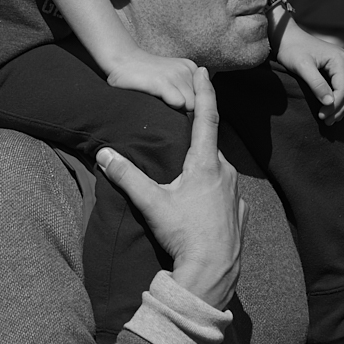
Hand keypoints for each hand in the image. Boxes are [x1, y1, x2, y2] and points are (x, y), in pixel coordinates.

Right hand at [96, 66, 245, 310]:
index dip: (204, 92)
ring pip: (218, 171)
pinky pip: (225, 193)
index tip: (202, 71)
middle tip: (183, 131)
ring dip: (203, 168)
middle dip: (197, 138)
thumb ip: (127, 176)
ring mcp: (236, 194)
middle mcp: (226, 173)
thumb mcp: (152, 203)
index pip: (206, 118)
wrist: (212, 273)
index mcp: (205, 164)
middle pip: (209, 147)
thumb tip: (104, 153)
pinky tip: (201, 203)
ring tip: (186, 174)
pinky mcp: (240, 213)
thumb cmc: (184, 234)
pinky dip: (213, 191)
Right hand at [106, 48, 198, 110]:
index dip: (191, 105)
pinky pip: (179, 103)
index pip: (205, 98)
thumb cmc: (144, 76)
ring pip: (190, 106)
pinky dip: (169, 108)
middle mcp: (188, 70)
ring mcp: (176, 75)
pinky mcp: (163, 81)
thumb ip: (187, 90)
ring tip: (159, 102)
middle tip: (165, 104)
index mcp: (192, 69)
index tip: (174, 102)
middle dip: (185, 109)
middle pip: (199, 103)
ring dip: (176, 110)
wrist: (122, 60)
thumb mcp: (172, 78)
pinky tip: (156, 102)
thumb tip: (197, 112)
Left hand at [274, 17, 343, 121]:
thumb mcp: (302, 67)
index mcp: (339, 59)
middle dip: (340, 109)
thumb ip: (316, 84)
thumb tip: (330, 103)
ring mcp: (343, 63)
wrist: (286, 36)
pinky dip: (343, 98)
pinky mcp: (337, 67)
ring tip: (331, 119)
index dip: (335, 106)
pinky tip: (336, 108)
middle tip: (327, 122)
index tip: (322, 116)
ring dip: (343, 106)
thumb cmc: (291, 50)